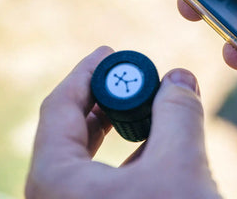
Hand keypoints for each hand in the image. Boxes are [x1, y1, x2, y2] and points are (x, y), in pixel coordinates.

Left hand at [25, 46, 220, 198]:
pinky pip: (106, 178)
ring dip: (122, 124)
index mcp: (56, 184)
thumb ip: (178, 113)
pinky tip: (155, 141)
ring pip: (90, 156)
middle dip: (107, 97)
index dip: (87, 73)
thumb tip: (180, 77)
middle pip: (72, 130)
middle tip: (132, 74)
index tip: (109, 52)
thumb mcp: (180, 166)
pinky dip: (131, 153)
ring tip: (148, 100)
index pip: (59, 108)